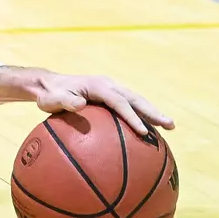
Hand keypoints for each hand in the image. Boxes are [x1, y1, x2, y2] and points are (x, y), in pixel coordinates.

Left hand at [0, 67, 173, 136]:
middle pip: (135, 99)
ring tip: (169, 127)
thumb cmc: (50, 95)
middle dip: (153, 112)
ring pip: (136, 101)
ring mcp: (111, 89)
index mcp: (98, 86)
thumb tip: (79, 104)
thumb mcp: (53, 99)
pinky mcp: (110, 96)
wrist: (48, 86)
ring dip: (152, 113)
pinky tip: (149, 130)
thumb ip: (66, 102)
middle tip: (170, 125)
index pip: (120, 102)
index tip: (143, 132)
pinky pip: (129, 105)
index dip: (133, 116)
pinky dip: (141, 116)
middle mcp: (108, 85)